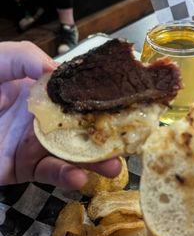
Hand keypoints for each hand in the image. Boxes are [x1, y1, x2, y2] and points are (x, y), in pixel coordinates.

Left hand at [0, 41, 120, 188]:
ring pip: (72, 154)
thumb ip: (22, 57)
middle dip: (106, 135)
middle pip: (81, 127)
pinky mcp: (26, 169)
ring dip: (95, 162)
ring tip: (114, 167)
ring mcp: (36, 145)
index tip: (124, 103)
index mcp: (39, 92)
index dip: (100, 99)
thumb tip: (59, 68)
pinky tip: (79, 178)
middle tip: (129, 142)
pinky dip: (66, 178)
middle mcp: (43, 119)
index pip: (76, 96)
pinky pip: (51, 174)